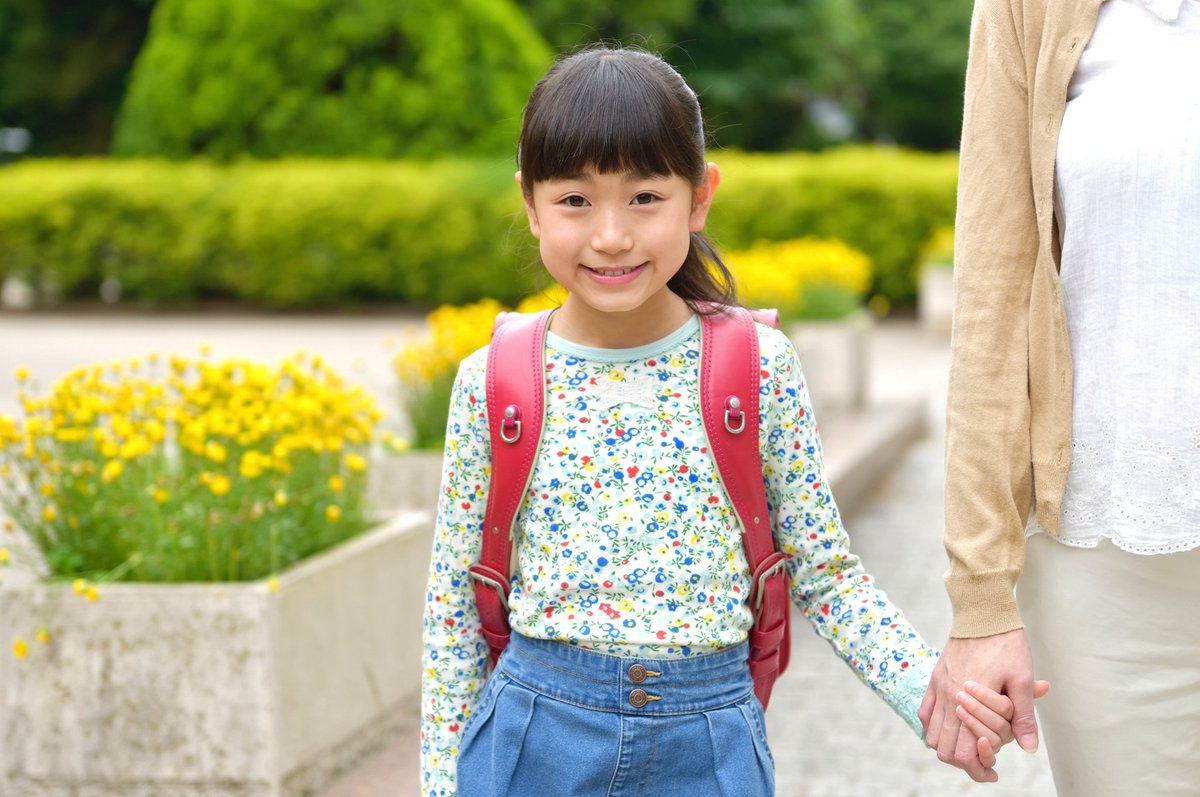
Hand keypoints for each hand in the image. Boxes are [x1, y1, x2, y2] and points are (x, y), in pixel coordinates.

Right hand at [917, 629, 1038, 782]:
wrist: (982, 613)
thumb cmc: (1006, 644)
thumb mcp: (1022, 679)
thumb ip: (1023, 717)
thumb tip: (1028, 749)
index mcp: (969, 698)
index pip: (964, 751)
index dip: (978, 769)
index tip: (993, 773)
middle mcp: (947, 696)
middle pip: (945, 748)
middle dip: (964, 763)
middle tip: (985, 763)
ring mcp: (938, 687)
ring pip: (932, 734)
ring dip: (949, 746)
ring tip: (970, 745)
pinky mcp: (934, 679)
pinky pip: (925, 714)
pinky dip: (934, 728)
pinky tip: (952, 728)